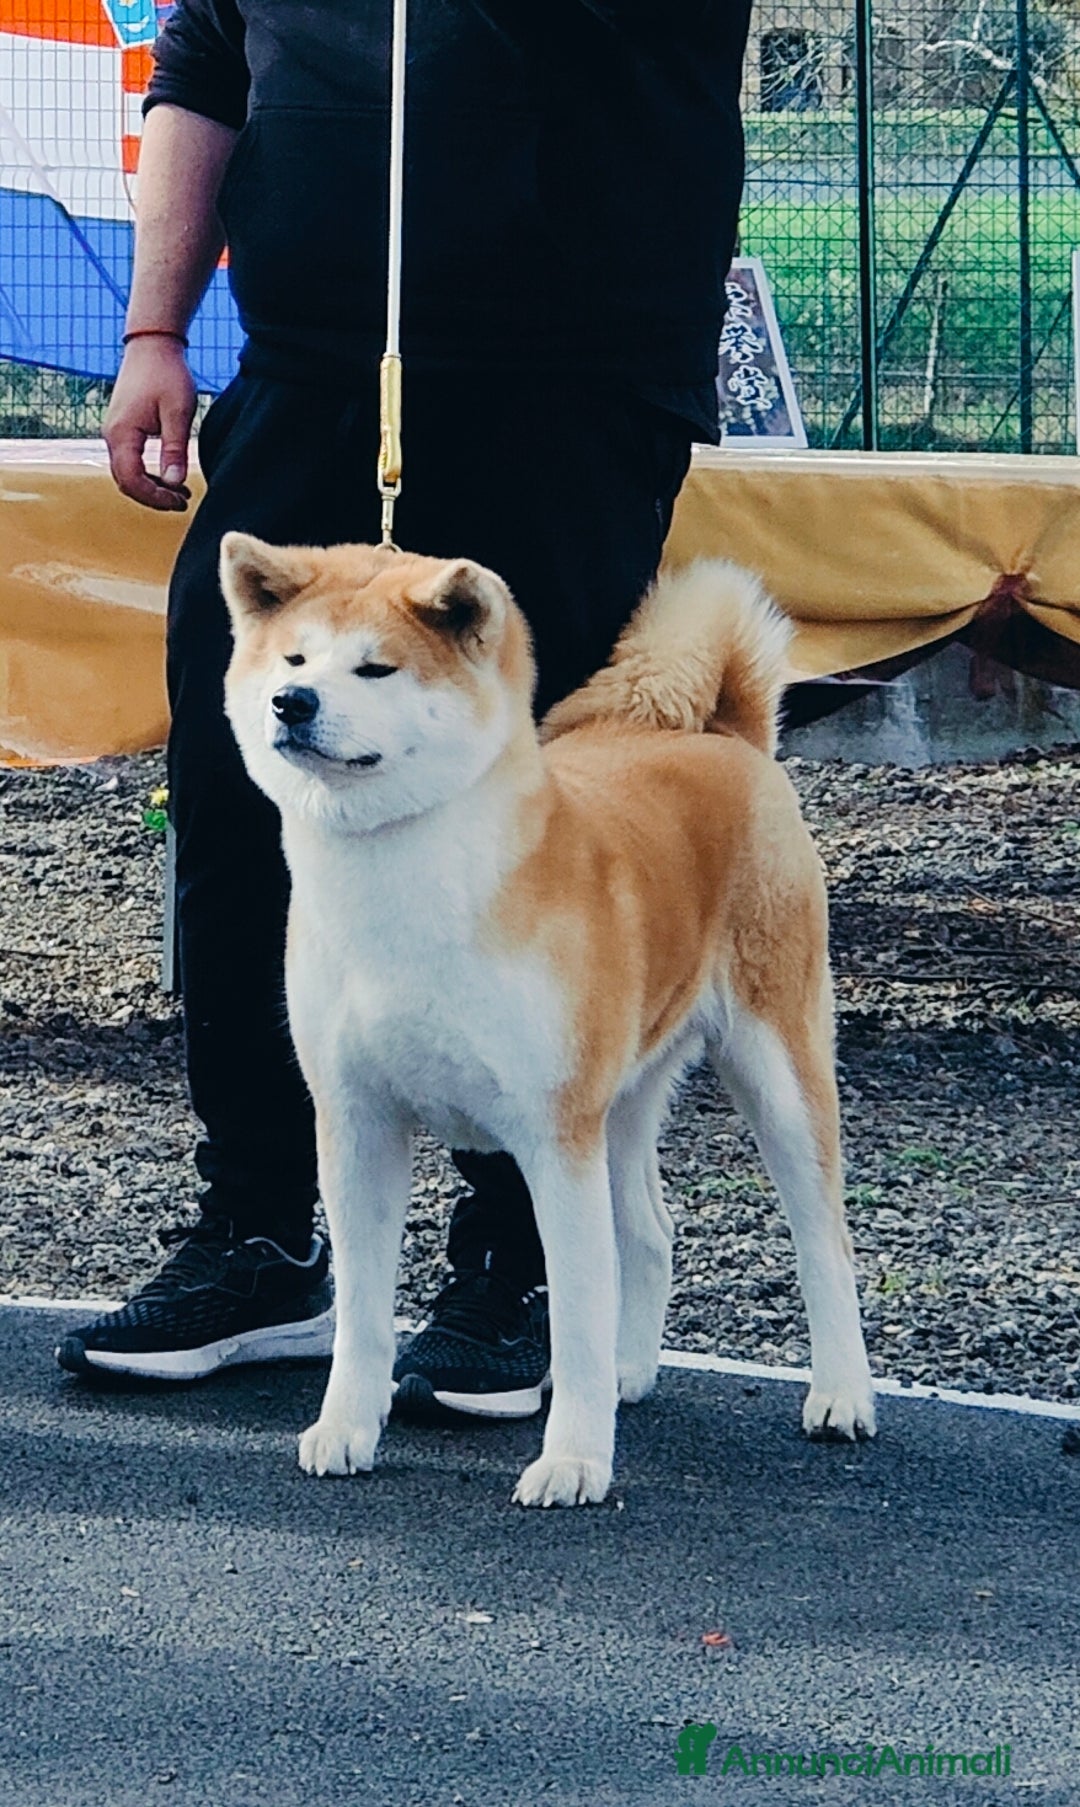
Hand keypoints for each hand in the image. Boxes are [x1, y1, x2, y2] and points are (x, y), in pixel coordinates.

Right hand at [104, 336, 196, 510]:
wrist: (152, 345)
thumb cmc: (167, 374)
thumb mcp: (178, 413)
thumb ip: (175, 449)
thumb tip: (174, 482)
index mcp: (122, 434)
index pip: (132, 480)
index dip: (154, 497)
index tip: (180, 502)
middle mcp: (112, 435)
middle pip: (126, 481)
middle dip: (153, 497)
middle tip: (183, 502)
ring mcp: (115, 432)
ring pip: (127, 473)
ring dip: (151, 487)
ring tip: (181, 493)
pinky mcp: (122, 429)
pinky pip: (129, 461)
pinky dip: (147, 474)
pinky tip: (169, 476)